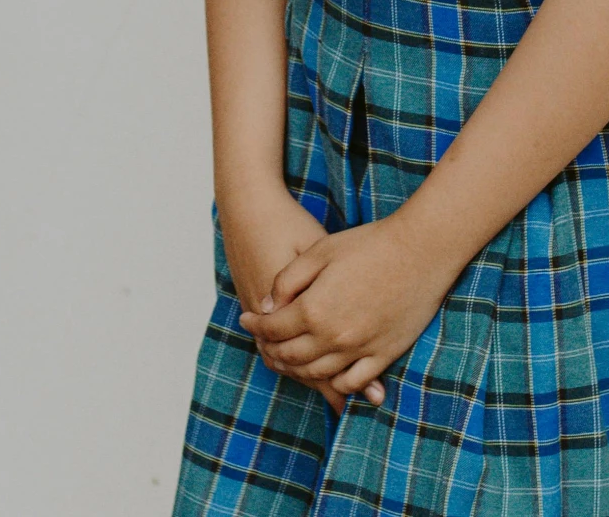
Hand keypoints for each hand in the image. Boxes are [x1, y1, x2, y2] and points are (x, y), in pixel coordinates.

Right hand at [217, 183, 349, 414]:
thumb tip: (359, 313)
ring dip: (301, 372)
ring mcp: (258, 312)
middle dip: (322, 384)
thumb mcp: (318, 250)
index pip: (316, 355)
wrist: (247, 208)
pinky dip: (283, 355)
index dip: (338, 378)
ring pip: (280, 358)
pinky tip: (298, 357)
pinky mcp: (252, 304)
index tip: (360, 394)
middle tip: (346, 400)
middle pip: (298, 363)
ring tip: (328, 388)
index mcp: (296, 306)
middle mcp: (273, 318)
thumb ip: (334, 284)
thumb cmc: (287, 224)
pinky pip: (268, 343)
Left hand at [242, 210, 454, 404]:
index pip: (274, 328)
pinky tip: (327, 373)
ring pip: (318, 373)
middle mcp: (334, 337)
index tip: (246, 319)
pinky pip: (353, 382)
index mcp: (314, 310)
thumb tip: (266, 306)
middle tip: (263, 340)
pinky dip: (335, 383)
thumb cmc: (369, 244)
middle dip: (272, 349)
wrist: (421, 250)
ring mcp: (360, 350)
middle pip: (291, 356)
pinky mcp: (384, 355)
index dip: (255, 324)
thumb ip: (287, 281)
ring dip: (297, 369)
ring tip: (288, 357)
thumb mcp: (320, 250)